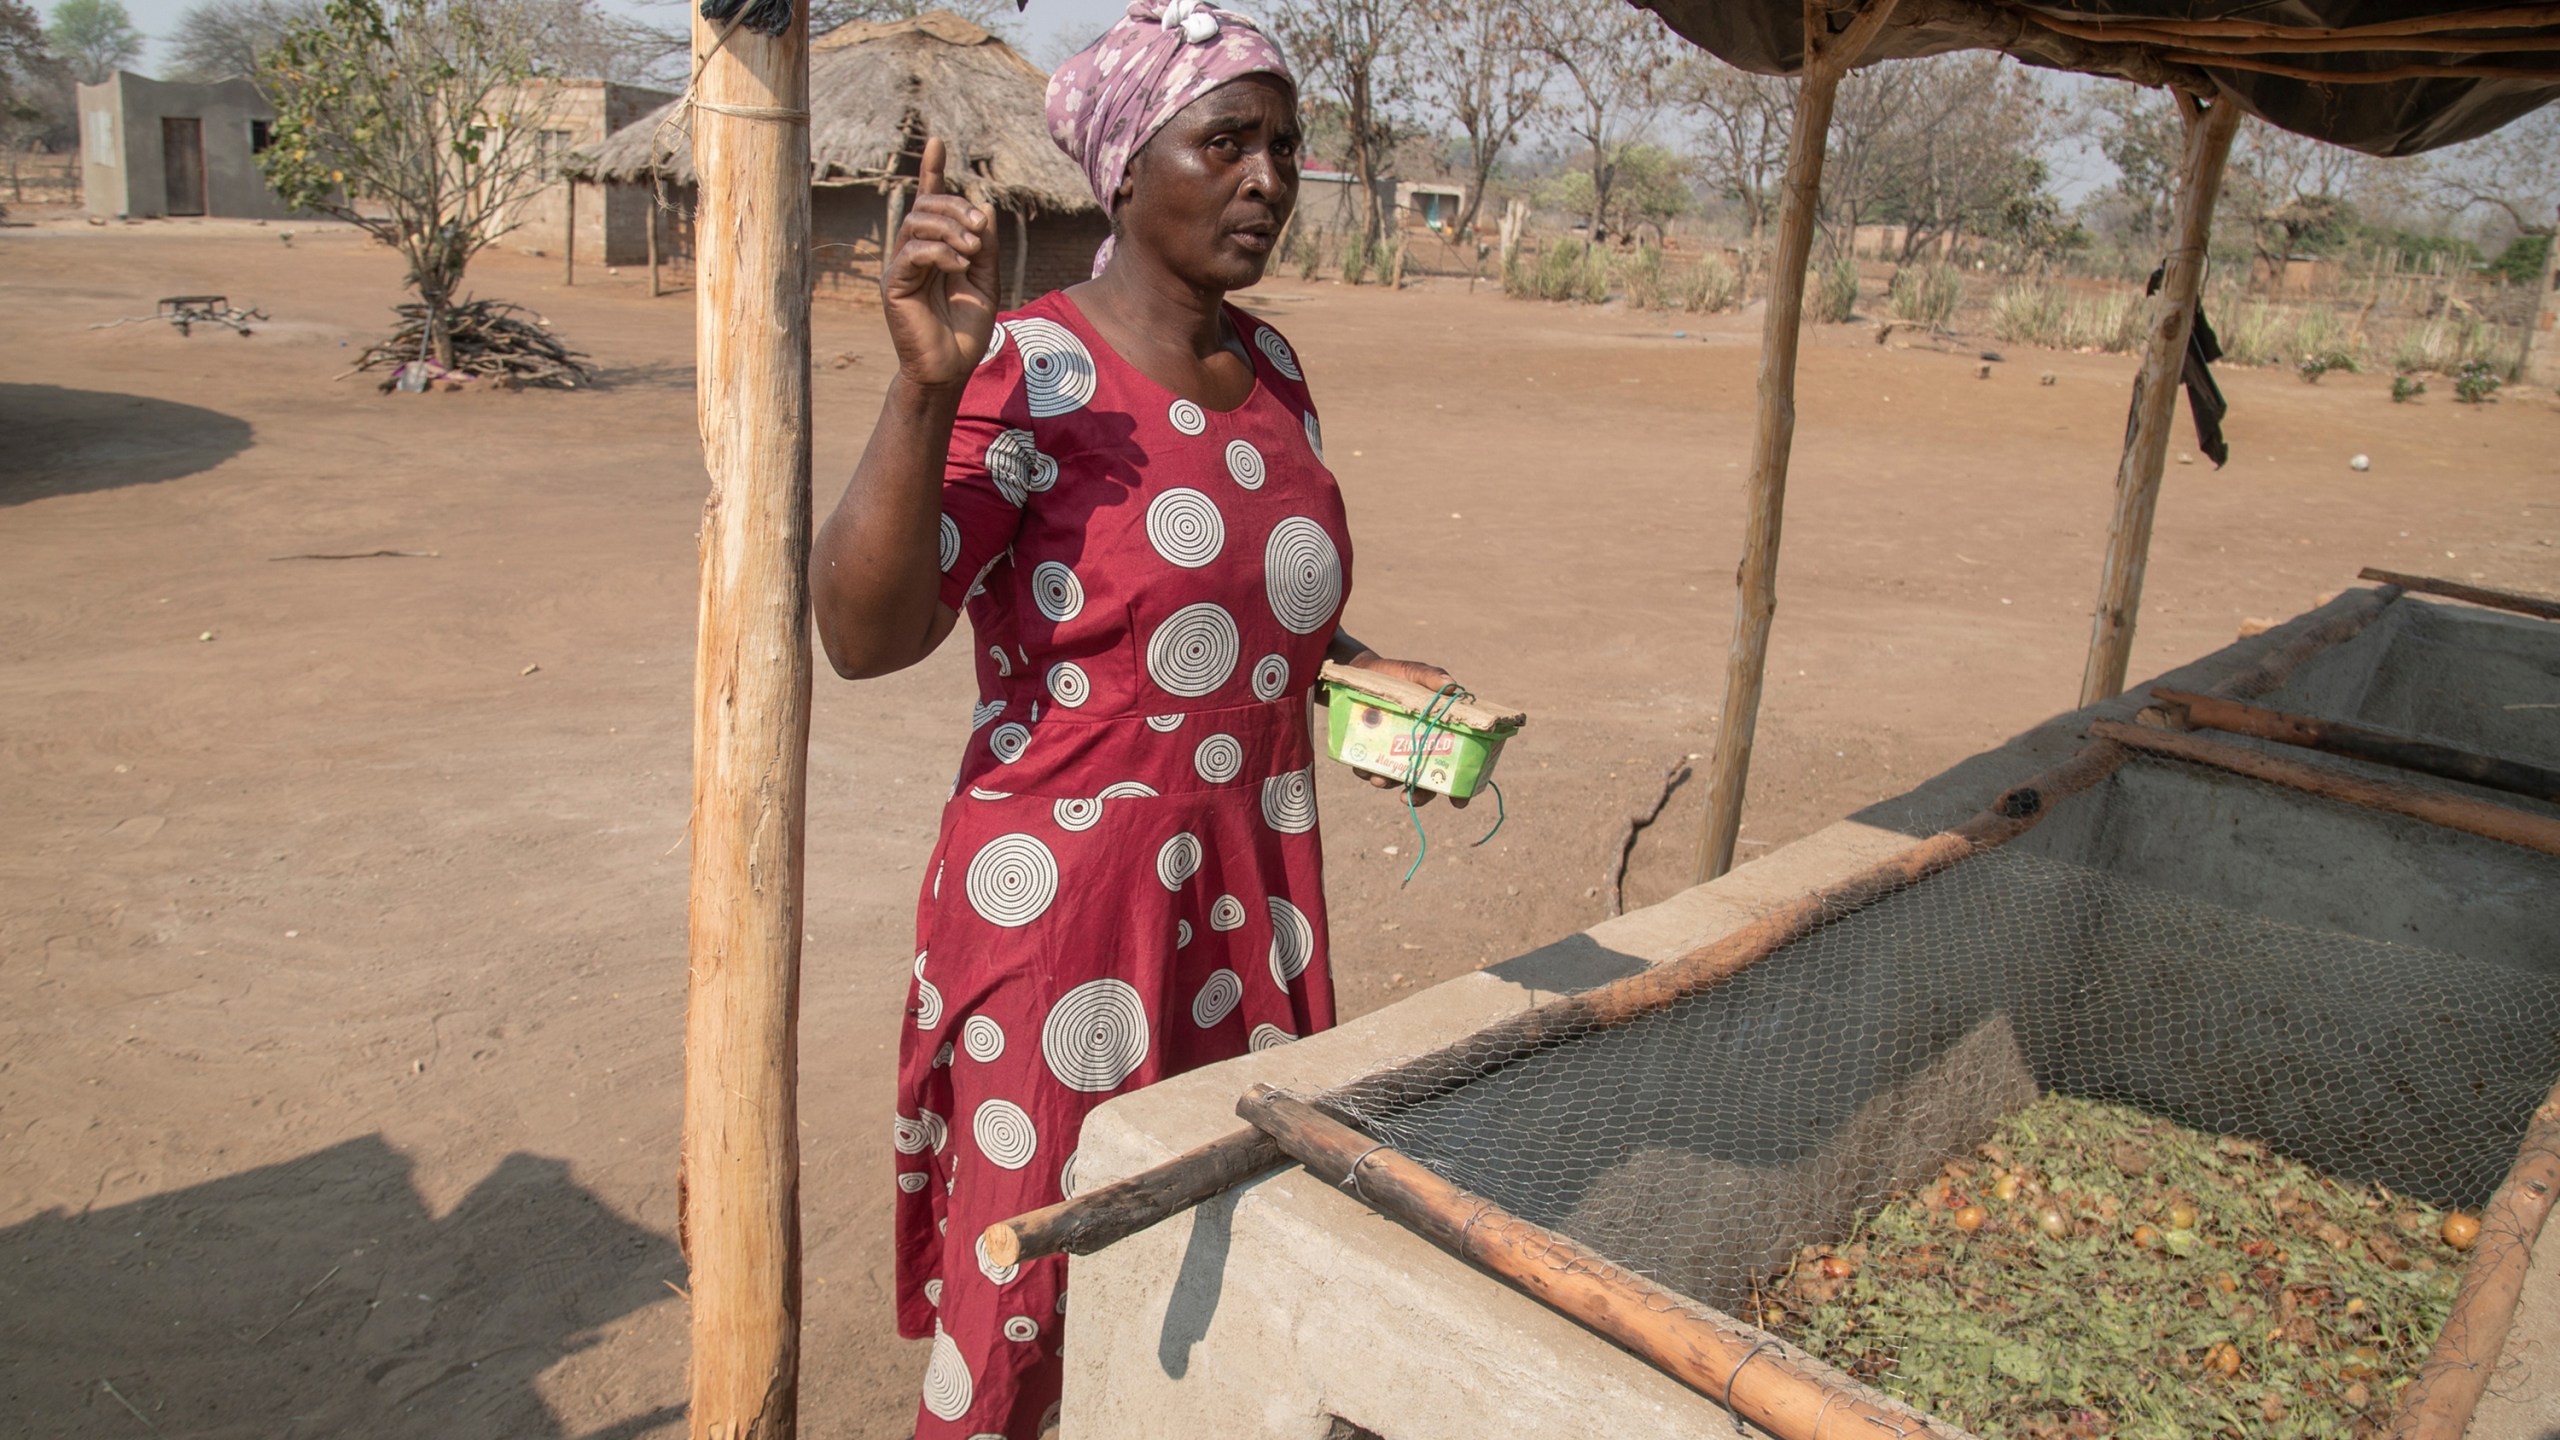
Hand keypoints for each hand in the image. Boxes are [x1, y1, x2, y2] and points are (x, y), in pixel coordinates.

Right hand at [881, 136, 999, 388]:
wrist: (951, 367)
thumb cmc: (966, 327)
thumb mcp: (987, 280)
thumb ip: (987, 245)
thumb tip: (984, 207)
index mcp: (936, 247)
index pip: (930, 201)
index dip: (933, 170)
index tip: (938, 141)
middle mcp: (914, 252)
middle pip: (926, 205)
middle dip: (956, 207)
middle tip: (980, 228)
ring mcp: (902, 267)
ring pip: (916, 222)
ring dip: (950, 228)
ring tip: (972, 251)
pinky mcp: (895, 285)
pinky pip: (913, 252)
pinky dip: (940, 252)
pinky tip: (959, 265)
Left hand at [1342, 653, 1469, 808]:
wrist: (1359, 671)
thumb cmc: (1395, 674)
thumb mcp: (1414, 673)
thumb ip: (1430, 677)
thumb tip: (1450, 685)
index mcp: (1436, 734)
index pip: (1453, 765)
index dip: (1457, 787)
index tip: (1458, 802)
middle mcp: (1416, 747)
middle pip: (1424, 781)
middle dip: (1418, 795)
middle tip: (1408, 798)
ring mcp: (1391, 751)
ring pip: (1393, 778)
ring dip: (1387, 783)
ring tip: (1379, 779)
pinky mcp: (1368, 749)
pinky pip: (1367, 767)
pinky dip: (1365, 770)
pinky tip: (1361, 766)